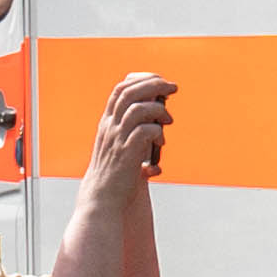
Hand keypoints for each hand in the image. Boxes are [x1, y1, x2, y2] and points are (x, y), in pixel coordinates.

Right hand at [84, 72, 176, 196]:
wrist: (104, 197)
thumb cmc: (118, 172)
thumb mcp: (124, 146)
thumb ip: (137, 131)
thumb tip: (160, 121)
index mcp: (108, 122)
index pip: (120, 89)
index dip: (140, 79)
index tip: (159, 80)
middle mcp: (110, 127)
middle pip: (129, 92)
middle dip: (154, 84)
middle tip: (173, 88)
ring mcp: (117, 139)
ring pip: (137, 108)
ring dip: (158, 110)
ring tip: (168, 121)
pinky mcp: (127, 154)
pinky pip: (144, 131)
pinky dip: (157, 132)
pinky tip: (160, 143)